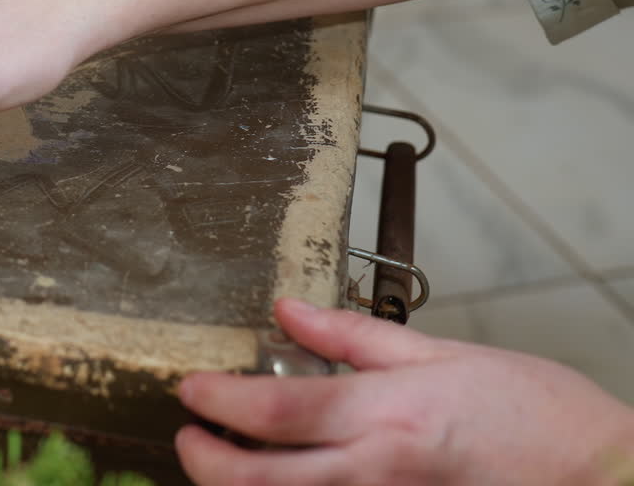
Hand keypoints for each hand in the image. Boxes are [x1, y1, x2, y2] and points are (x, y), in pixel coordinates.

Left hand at [176, 299, 633, 484]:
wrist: (604, 478)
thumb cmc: (536, 414)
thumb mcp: (442, 354)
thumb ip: (354, 334)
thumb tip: (290, 312)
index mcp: (384, 415)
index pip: (274, 410)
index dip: (218, 400)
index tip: (191, 388)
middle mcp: (374, 474)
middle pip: (258, 481)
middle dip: (205, 463)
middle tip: (189, 439)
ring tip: (227, 464)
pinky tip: (285, 483)